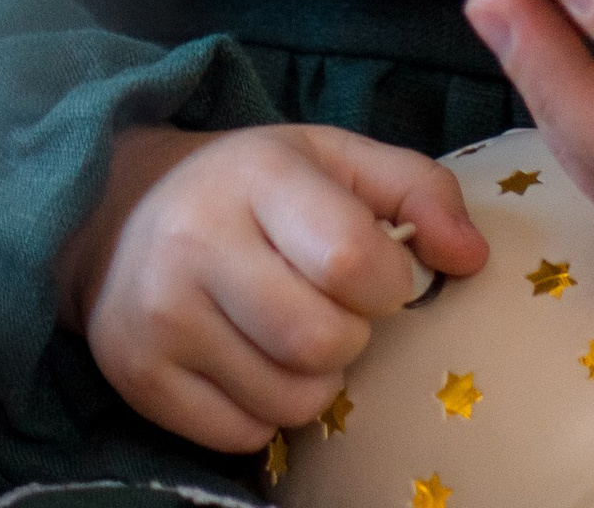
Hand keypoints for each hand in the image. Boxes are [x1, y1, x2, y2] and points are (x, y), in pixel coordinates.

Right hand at [61, 122, 487, 449]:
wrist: (120, 210)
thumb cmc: (252, 184)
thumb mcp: (335, 158)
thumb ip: (418, 190)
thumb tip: (473, 260)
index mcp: (256, 175)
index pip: (352, 259)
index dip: (389, 284)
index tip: (381, 276)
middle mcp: (196, 243)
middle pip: (322, 342)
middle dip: (351, 337)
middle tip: (332, 309)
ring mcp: (160, 317)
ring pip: (287, 399)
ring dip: (314, 381)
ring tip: (294, 335)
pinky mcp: (139, 379)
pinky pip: (242, 435)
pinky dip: (266, 412)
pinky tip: (253, 362)